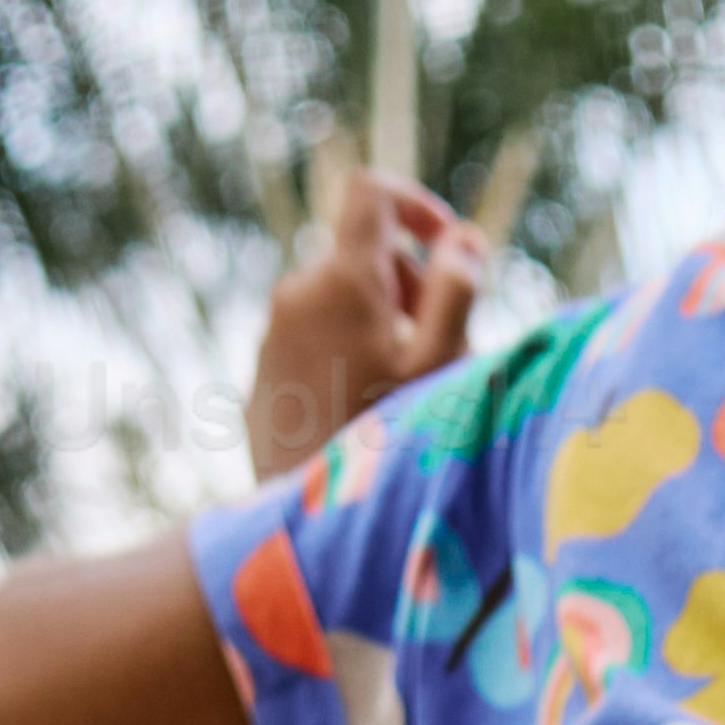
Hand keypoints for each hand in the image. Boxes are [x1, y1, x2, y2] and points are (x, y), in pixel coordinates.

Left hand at [244, 167, 482, 481]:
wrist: (308, 532)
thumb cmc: (388, 450)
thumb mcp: (441, 369)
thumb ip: (457, 292)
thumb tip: (463, 239)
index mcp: (343, 280)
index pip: (371, 192)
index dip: (415, 206)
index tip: (447, 250)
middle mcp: (297, 294)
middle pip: (363, 256)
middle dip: (410, 288)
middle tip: (440, 350)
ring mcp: (272, 336)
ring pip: (339, 304)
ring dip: (380, 329)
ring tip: (404, 396)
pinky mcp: (261, 376)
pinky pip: (313, 345)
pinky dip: (346, 360)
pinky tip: (365, 419)